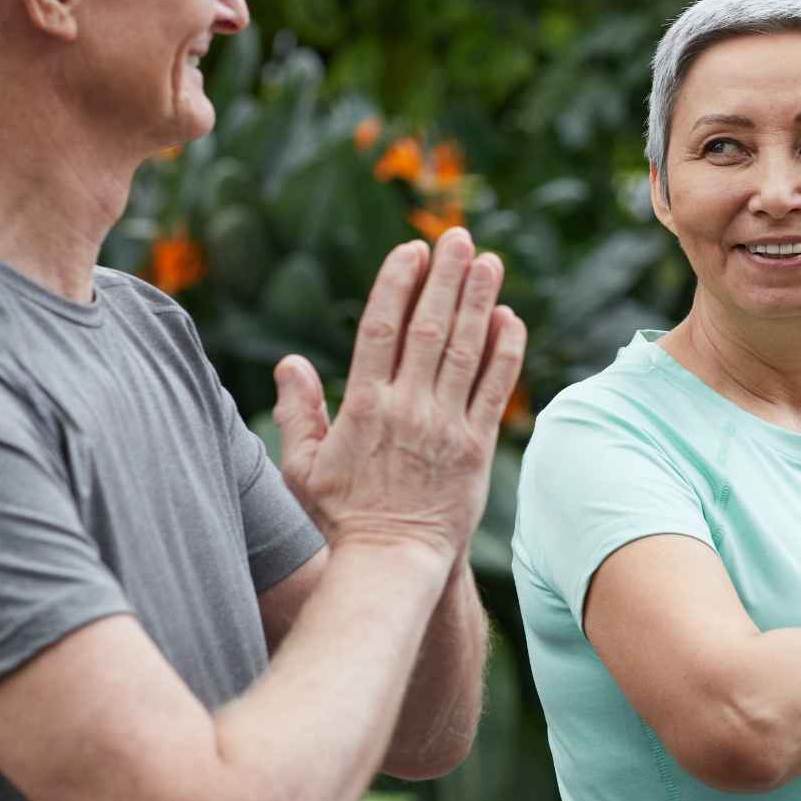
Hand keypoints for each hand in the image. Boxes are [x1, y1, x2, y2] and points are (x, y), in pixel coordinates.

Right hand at [271, 229, 527, 558]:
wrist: (392, 563)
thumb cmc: (341, 518)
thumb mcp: (303, 466)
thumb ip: (299, 412)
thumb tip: (290, 362)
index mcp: (364, 406)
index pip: (381, 328)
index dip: (398, 284)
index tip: (412, 251)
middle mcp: (408, 408)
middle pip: (429, 328)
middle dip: (445, 277)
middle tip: (459, 236)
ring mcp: (446, 426)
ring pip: (465, 350)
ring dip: (479, 302)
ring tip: (490, 262)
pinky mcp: (477, 447)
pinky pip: (494, 391)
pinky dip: (504, 352)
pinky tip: (510, 319)